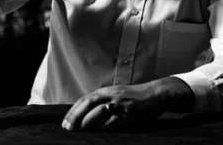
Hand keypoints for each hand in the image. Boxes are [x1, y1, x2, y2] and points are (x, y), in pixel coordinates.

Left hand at [62, 78, 193, 130]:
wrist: (156, 94)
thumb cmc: (134, 97)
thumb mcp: (116, 94)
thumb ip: (102, 102)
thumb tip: (86, 114)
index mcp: (106, 91)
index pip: (85, 99)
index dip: (74, 110)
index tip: (66, 121)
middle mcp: (111, 94)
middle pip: (88, 103)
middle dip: (76, 115)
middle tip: (68, 127)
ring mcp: (121, 103)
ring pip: (100, 111)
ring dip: (88, 121)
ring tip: (79, 130)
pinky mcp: (130, 112)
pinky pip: (115, 120)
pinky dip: (105, 126)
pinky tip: (98, 131)